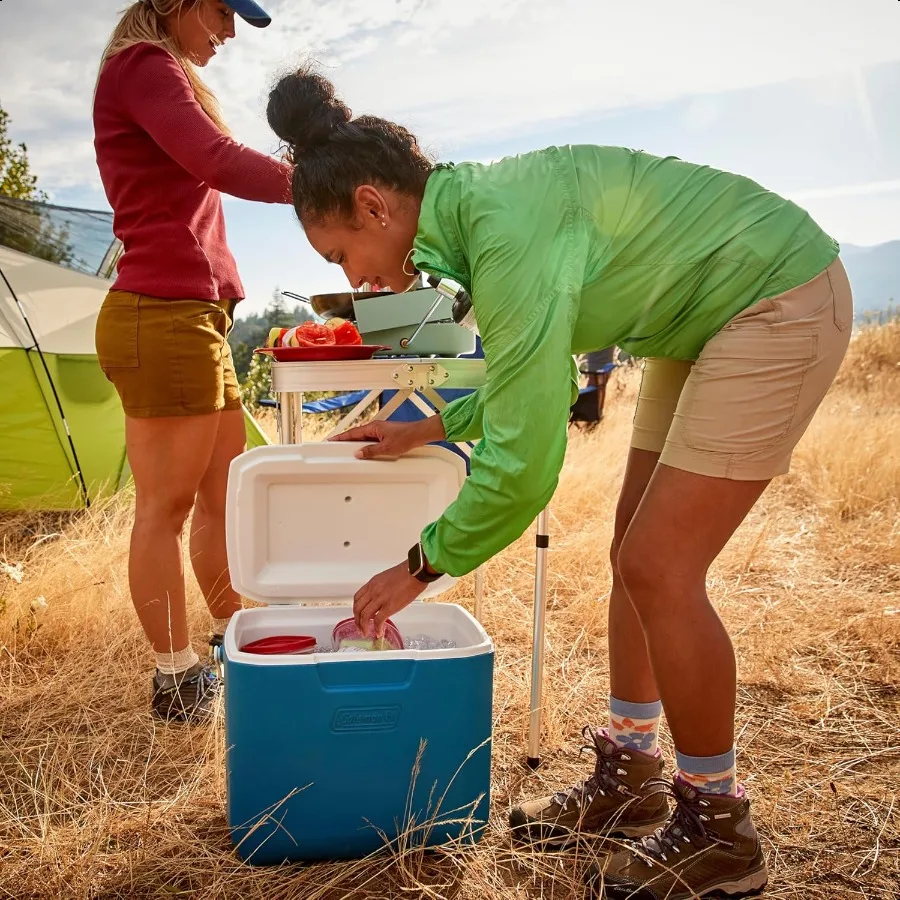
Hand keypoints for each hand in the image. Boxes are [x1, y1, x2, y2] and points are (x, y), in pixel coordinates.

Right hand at [328, 417, 444, 459]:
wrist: (419, 434)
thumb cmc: (406, 437)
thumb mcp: (386, 448)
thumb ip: (371, 451)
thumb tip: (359, 453)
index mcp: (373, 427)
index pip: (353, 433)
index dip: (341, 437)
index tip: (332, 439)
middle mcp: (375, 428)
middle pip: (357, 435)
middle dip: (346, 441)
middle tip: (336, 446)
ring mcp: (380, 431)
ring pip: (364, 438)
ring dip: (357, 444)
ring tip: (349, 452)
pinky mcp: (385, 436)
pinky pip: (371, 440)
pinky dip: (366, 446)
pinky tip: (365, 452)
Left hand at [353, 561, 426, 636]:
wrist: (416, 571)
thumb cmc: (407, 572)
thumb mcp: (387, 577)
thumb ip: (381, 587)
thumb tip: (382, 597)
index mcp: (373, 583)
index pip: (357, 598)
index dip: (356, 609)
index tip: (358, 615)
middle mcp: (373, 591)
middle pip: (358, 608)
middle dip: (357, 620)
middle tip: (360, 627)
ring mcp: (380, 599)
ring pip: (364, 616)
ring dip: (364, 627)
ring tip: (367, 632)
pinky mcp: (389, 606)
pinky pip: (378, 621)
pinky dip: (377, 629)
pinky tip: (379, 633)